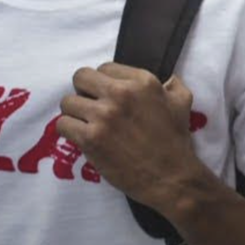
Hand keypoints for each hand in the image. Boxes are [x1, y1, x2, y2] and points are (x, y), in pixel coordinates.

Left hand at [58, 63, 202, 210]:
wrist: (170, 176)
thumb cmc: (175, 140)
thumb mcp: (182, 104)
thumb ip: (174, 86)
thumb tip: (168, 79)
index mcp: (143, 81)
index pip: (105, 68)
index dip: (104, 83)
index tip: (108, 96)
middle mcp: (121, 93)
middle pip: (80, 78)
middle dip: (83, 92)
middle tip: (92, 107)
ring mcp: (104, 116)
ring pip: (67, 102)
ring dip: (75, 114)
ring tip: (87, 125)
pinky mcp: (90, 138)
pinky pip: (62, 124)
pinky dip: (69, 131)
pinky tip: (82, 137)